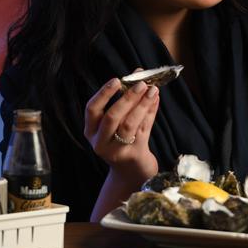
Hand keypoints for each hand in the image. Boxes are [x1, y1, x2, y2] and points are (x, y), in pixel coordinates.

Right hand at [84, 72, 159, 188]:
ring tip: (153, 90)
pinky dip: (150, 112)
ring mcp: (116, 151)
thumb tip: (139, 74)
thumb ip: (127, 100)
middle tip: (141, 83)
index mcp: (91, 131)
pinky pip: (143, 129)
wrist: (132, 173)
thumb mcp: (119, 122)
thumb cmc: (124, 141)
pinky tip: (156, 100)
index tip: (117, 80)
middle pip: (112, 117)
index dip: (103, 93)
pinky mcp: (134, 155)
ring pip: (129, 124)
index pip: (92, 110)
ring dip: (142, 104)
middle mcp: (100, 142)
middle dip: (127, 98)